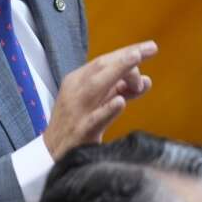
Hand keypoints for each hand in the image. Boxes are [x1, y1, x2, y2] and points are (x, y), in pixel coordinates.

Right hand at [43, 40, 157, 159]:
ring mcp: (76, 111)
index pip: (103, 61)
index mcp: (77, 81)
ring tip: (136, 59)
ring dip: (117, 71)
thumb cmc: (77, 125)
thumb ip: (120, 91)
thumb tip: (146, 80)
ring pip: (96, 86)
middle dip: (126, 56)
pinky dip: (107, 110)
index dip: (126, 52)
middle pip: (101, 67)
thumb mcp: (97, 103)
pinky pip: (94, 119)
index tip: (149, 47)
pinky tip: (121, 102)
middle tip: (151, 48)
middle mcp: (75, 91)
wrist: (51, 154)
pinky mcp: (80, 132)